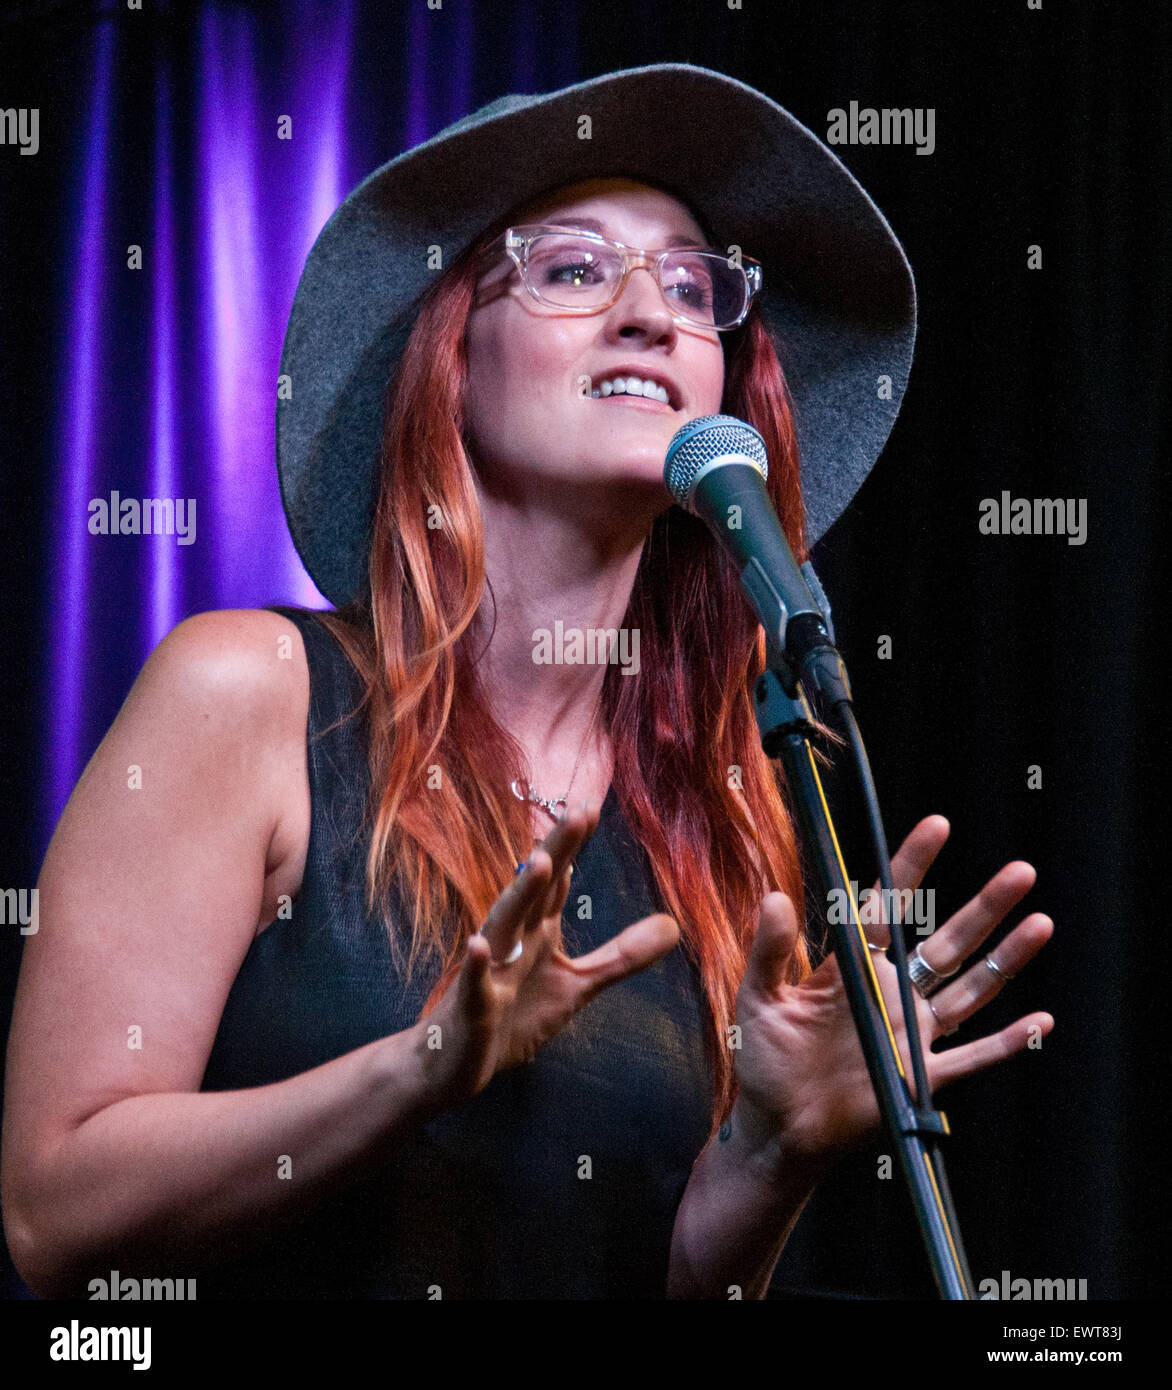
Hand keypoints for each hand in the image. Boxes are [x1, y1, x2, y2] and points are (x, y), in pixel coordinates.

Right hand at [418, 800, 679, 1106]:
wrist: (452, 1063)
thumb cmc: (511, 1017)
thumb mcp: (576, 986)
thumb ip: (620, 956)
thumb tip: (672, 924)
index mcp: (536, 931)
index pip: (557, 882)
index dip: (573, 846)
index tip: (590, 806)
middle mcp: (512, 940)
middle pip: (535, 889)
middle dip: (556, 851)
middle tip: (577, 812)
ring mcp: (489, 970)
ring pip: (505, 925)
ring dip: (521, 894)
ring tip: (543, 863)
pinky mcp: (472, 1006)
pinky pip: (474, 983)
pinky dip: (477, 964)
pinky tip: (480, 945)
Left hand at [730, 816, 1054, 1172]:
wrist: (778, 1128)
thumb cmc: (764, 1060)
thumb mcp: (758, 999)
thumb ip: (770, 951)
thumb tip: (775, 898)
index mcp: (854, 969)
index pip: (890, 908)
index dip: (913, 867)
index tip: (937, 826)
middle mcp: (892, 994)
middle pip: (948, 942)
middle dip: (985, 907)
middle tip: (1020, 871)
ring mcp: (912, 1034)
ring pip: (971, 988)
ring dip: (1007, 958)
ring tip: (1040, 921)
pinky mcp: (922, 1078)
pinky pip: (973, 1057)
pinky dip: (1007, 1043)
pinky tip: (1040, 1021)